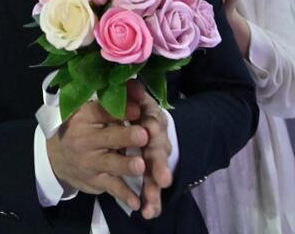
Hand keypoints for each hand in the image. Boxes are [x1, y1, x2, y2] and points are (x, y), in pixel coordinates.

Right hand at [46, 100, 147, 210]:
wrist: (56, 155)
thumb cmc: (82, 127)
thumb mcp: (90, 111)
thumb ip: (113, 102)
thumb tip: (137, 88)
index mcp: (86, 116)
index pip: (103, 111)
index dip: (121, 110)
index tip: (138, 109)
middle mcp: (86, 139)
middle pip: (108, 137)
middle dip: (126, 137)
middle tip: (143, 135)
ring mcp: (90, 162)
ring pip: (111, 163)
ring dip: (126, 165)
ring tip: (140, 166)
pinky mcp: (95, 180)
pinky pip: (111, 187)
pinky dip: (124, 195)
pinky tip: (137, 201)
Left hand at [127, 79, 172, 219]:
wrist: (146, 126)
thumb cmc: (137, 112)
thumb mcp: (136, 101)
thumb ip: (134, 95)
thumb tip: (131, 82)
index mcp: (152, 119)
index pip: (154, 121)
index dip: (152, 126)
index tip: (149, 130)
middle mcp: (157, 139)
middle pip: (159, 151)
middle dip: (161, 166)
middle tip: (163, 179)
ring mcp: (156, 158)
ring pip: (157, 173)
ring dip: (156, 188)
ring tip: (153, 202)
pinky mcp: (152, 174)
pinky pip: (152, 189)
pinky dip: (152, 202)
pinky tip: (148, 212)